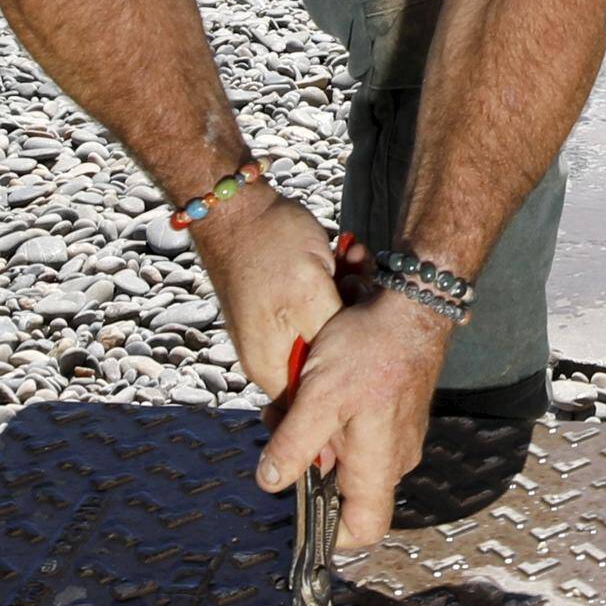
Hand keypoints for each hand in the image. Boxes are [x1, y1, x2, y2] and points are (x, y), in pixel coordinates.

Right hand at [195, 181, 341, 401]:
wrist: (236, 205)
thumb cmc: (269, 247)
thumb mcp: (311, 297)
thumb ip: (330, 343)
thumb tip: (353, 378)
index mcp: (270, 366)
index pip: (318, 400)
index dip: (353, 373)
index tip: (369, 333)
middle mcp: (271, 354)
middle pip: (331, 358)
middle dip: (354, 319)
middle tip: (359, 282)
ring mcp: (277, 328)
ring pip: (332, 326)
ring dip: (350, 291)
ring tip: (352, 260)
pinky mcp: (285, 304)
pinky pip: (322, 303)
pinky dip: (338, 279)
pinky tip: (345, 254)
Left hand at [253, 283, 450, 543]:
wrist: (411, 305)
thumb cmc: (369, 349)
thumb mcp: (318, 397)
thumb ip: (293, 445)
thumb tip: (270, 483)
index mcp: (378, 464)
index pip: (364, 529)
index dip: (332, 534)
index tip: (300, 513)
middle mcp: (395, 459)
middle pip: (347, 492)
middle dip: (308, 468)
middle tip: (280, 428)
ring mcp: (399, 437)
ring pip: (350, 459)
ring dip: (317, 439)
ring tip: (295, 400)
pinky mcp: (397, 415)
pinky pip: (361, 435)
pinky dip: (333, 421)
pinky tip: (317, 388)